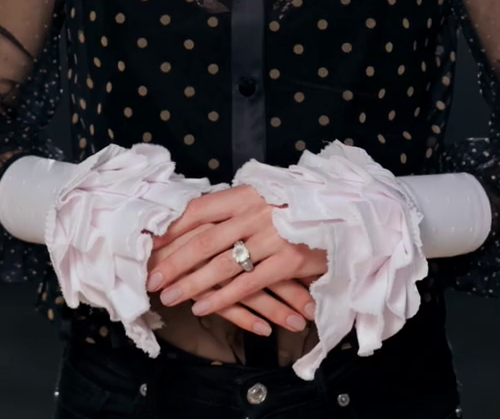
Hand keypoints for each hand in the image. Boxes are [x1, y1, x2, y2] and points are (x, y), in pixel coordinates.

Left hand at [145, 185, 328, 336]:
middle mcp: (256, 211)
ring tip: (170, 297)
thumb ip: (238, 208)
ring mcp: (273, 236)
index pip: (199, 209)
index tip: (151, 243)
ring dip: (191, 284)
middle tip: (152, 279)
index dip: (172, 227)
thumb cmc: (301, 208)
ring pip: (221, 265)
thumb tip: (197, 219)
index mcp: (247, 192)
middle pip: (203, 240)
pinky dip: (222, 297)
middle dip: (174, 262)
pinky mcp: (289, 260)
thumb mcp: (267, 197)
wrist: (348, 212)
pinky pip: (247, 283)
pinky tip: (203, 307)